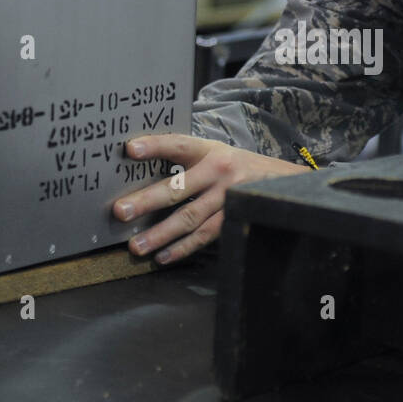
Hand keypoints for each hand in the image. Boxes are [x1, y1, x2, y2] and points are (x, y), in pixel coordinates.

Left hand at [108, 134, 312, 264]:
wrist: (281, 180)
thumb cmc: (236, 166)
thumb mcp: (215, 153)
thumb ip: (186, 159)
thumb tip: (140, 165)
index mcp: (210, 151)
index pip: (179, 145)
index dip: (156, 146)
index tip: (130, 149)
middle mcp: (219, 173)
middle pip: (178, 188)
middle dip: (148, 200)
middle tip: (121, 211)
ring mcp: (228, 198)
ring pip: (190, 218)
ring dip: (161, 234)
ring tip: (136, 246)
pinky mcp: (234, 218)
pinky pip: (205, 236)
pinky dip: (183, 248)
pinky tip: (163, 256)